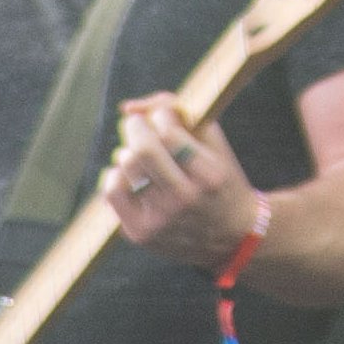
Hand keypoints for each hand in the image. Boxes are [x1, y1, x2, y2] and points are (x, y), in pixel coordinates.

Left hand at [101, 97, 260, 270]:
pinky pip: (111, 191)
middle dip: (136, 127)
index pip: (170, 134)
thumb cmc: (221, 182)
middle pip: (143, 150)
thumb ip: (183, 115)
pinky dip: (115, 174)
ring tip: (140, 153)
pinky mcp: (139, 232)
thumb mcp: (216, 147)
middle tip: (139, 123)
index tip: (164, 116)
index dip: (161, 116)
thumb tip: (129, 107)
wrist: (231, 237)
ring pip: (125, 167)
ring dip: (128, 150)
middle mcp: (186, 200)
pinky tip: (129, 173)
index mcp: (211, 177)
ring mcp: (161, 219)